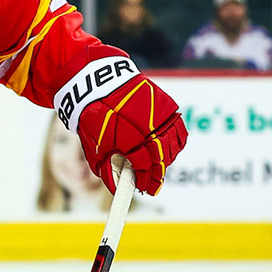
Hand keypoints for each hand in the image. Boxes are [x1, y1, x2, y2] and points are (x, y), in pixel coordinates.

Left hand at [57, 47, 187, 194]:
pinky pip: (177, 128)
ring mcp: (160, 116)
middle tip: (151, 182)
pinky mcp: (166, 105)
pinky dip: (175, 141)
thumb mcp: (95, 148)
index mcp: (131, 140)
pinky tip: (167, 147)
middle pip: (161, 159)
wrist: (99, 83)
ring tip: (157, 165)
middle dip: (157, 174)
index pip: (145, 168)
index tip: (144, 189)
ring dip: (166, 158)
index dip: (145, 181)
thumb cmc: (94, 117)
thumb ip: (108, 171)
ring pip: (173, 145)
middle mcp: (149, 128)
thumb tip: (117, 189)